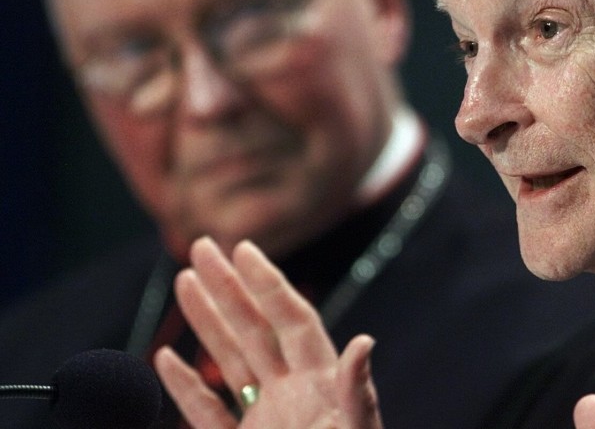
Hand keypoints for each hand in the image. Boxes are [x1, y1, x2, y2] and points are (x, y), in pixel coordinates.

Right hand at [153, 237, 383, 428]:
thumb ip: (357, 396)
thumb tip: (364, 343)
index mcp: (322, 384)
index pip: (291, 319)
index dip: (268, 283)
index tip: (243, 249)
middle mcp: (293, 393)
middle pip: (256, 328)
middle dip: (229, 286)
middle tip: (201, 245)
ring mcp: (267, 420)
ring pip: (230, 360)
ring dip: (208, 321)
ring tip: (186, 280)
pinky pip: (209, 413)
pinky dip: (187, 386)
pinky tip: (170, 357)